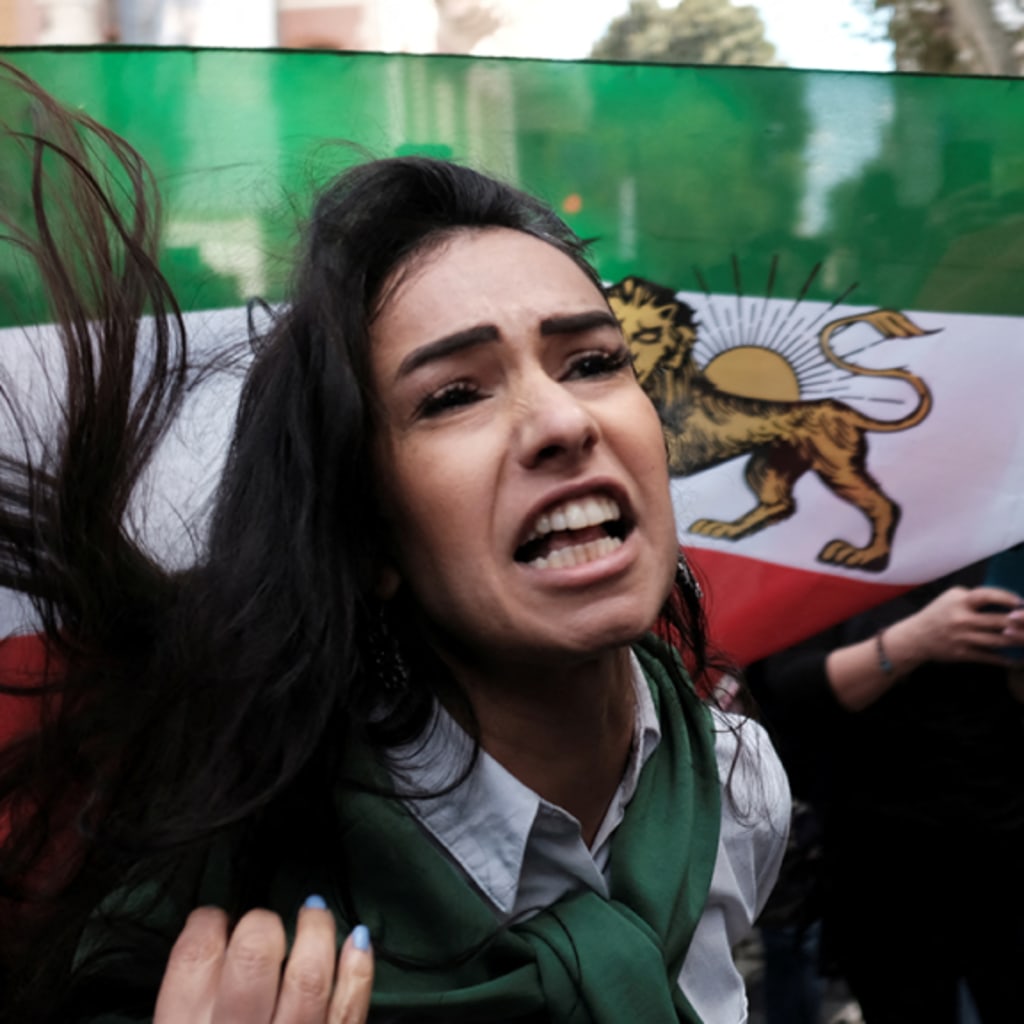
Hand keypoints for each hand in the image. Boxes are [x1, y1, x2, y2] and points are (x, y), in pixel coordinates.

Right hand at [154, 901, 373, 1023]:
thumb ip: (188, 1013)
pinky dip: (358, 967)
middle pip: (254, 958)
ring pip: (310, 976)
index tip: (214, 919)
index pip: (193, 961)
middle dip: (261, 926)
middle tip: (262, 924)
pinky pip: (352, 1006)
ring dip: (316, 933)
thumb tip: (209, 947)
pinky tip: (356, 940)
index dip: (206, 925)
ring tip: (313, 914)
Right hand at [891, 585, 1023, 665]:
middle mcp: (961, 619)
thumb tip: (1002, 600)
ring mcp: (963, 638)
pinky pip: (989, 657)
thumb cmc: (937, 614)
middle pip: (999, 621)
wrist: (916, 637)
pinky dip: (1005, 660)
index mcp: (959, 602)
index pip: (987, 596)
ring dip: (1017, 640)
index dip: (1007, 598)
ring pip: (999, 640)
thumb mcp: (950, 598)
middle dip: (1019, 622)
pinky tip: (1017, 659)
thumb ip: (973, 597)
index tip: (1020, 602)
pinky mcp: (962, 653)